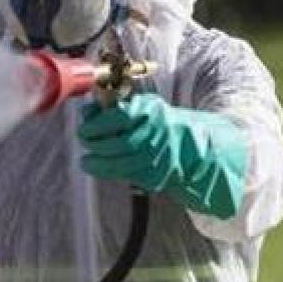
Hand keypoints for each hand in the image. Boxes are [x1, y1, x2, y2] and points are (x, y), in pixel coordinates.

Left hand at [78, 94, 246, 217]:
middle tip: (84, 141)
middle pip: (118, 142)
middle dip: (95, 143)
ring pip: (121, 162)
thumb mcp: (143, 107)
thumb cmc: (163, 123)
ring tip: (87, 160)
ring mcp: (159, 156)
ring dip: (98, 161)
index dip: (97, 123)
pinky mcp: (157, 174)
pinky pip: (127, 174)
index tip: (84, 126)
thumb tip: (87, 111)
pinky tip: (96, 167)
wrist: (198, 146)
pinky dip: (107, 171)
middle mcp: (157, 134)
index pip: (119, 116)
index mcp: (152, 111)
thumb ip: (115, 109)